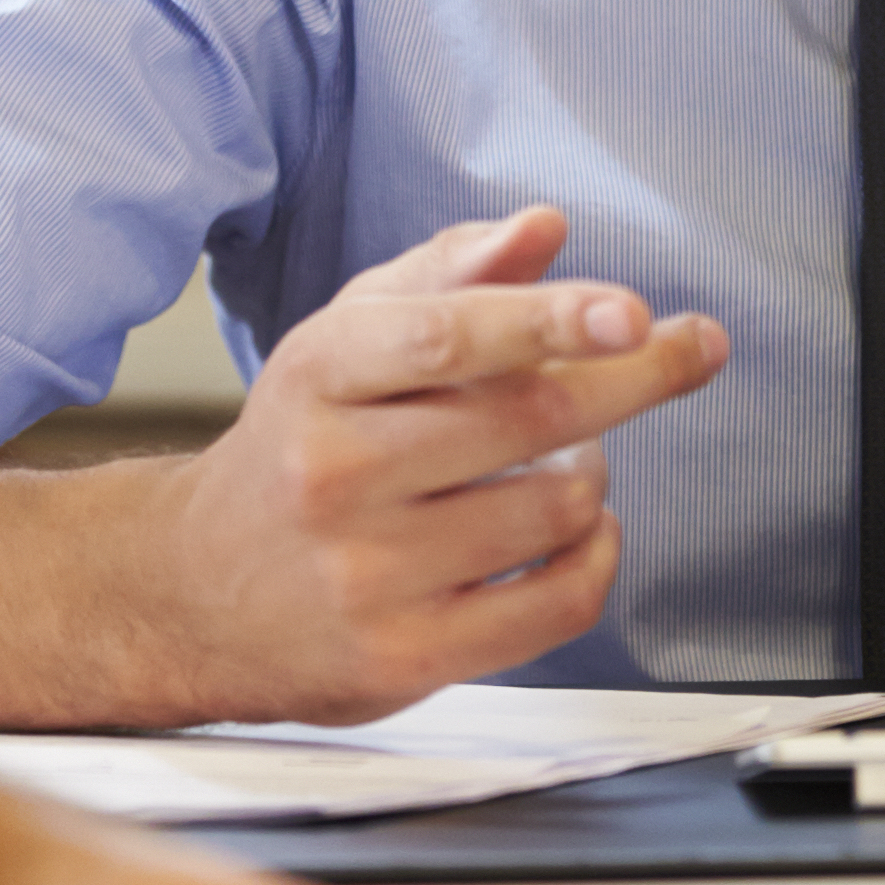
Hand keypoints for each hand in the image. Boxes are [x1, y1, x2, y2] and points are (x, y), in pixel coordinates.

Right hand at [166, 208, 729, 722]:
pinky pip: (558, 604)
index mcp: (320, 375)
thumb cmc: (299, 447)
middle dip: (632, 376)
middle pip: (526, 419)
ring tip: (562, 458)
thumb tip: (544, 228)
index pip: (446, 337)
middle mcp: (334, 475)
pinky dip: (598, 556)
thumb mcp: (349, 339)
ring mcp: (367, 574)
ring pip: (556, 506)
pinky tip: (581, 530)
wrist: (197, 590)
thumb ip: (451, 274)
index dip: (549, 319)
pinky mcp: (404, 656)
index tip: (631, 313)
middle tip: (687, 349)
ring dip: (591, 471)